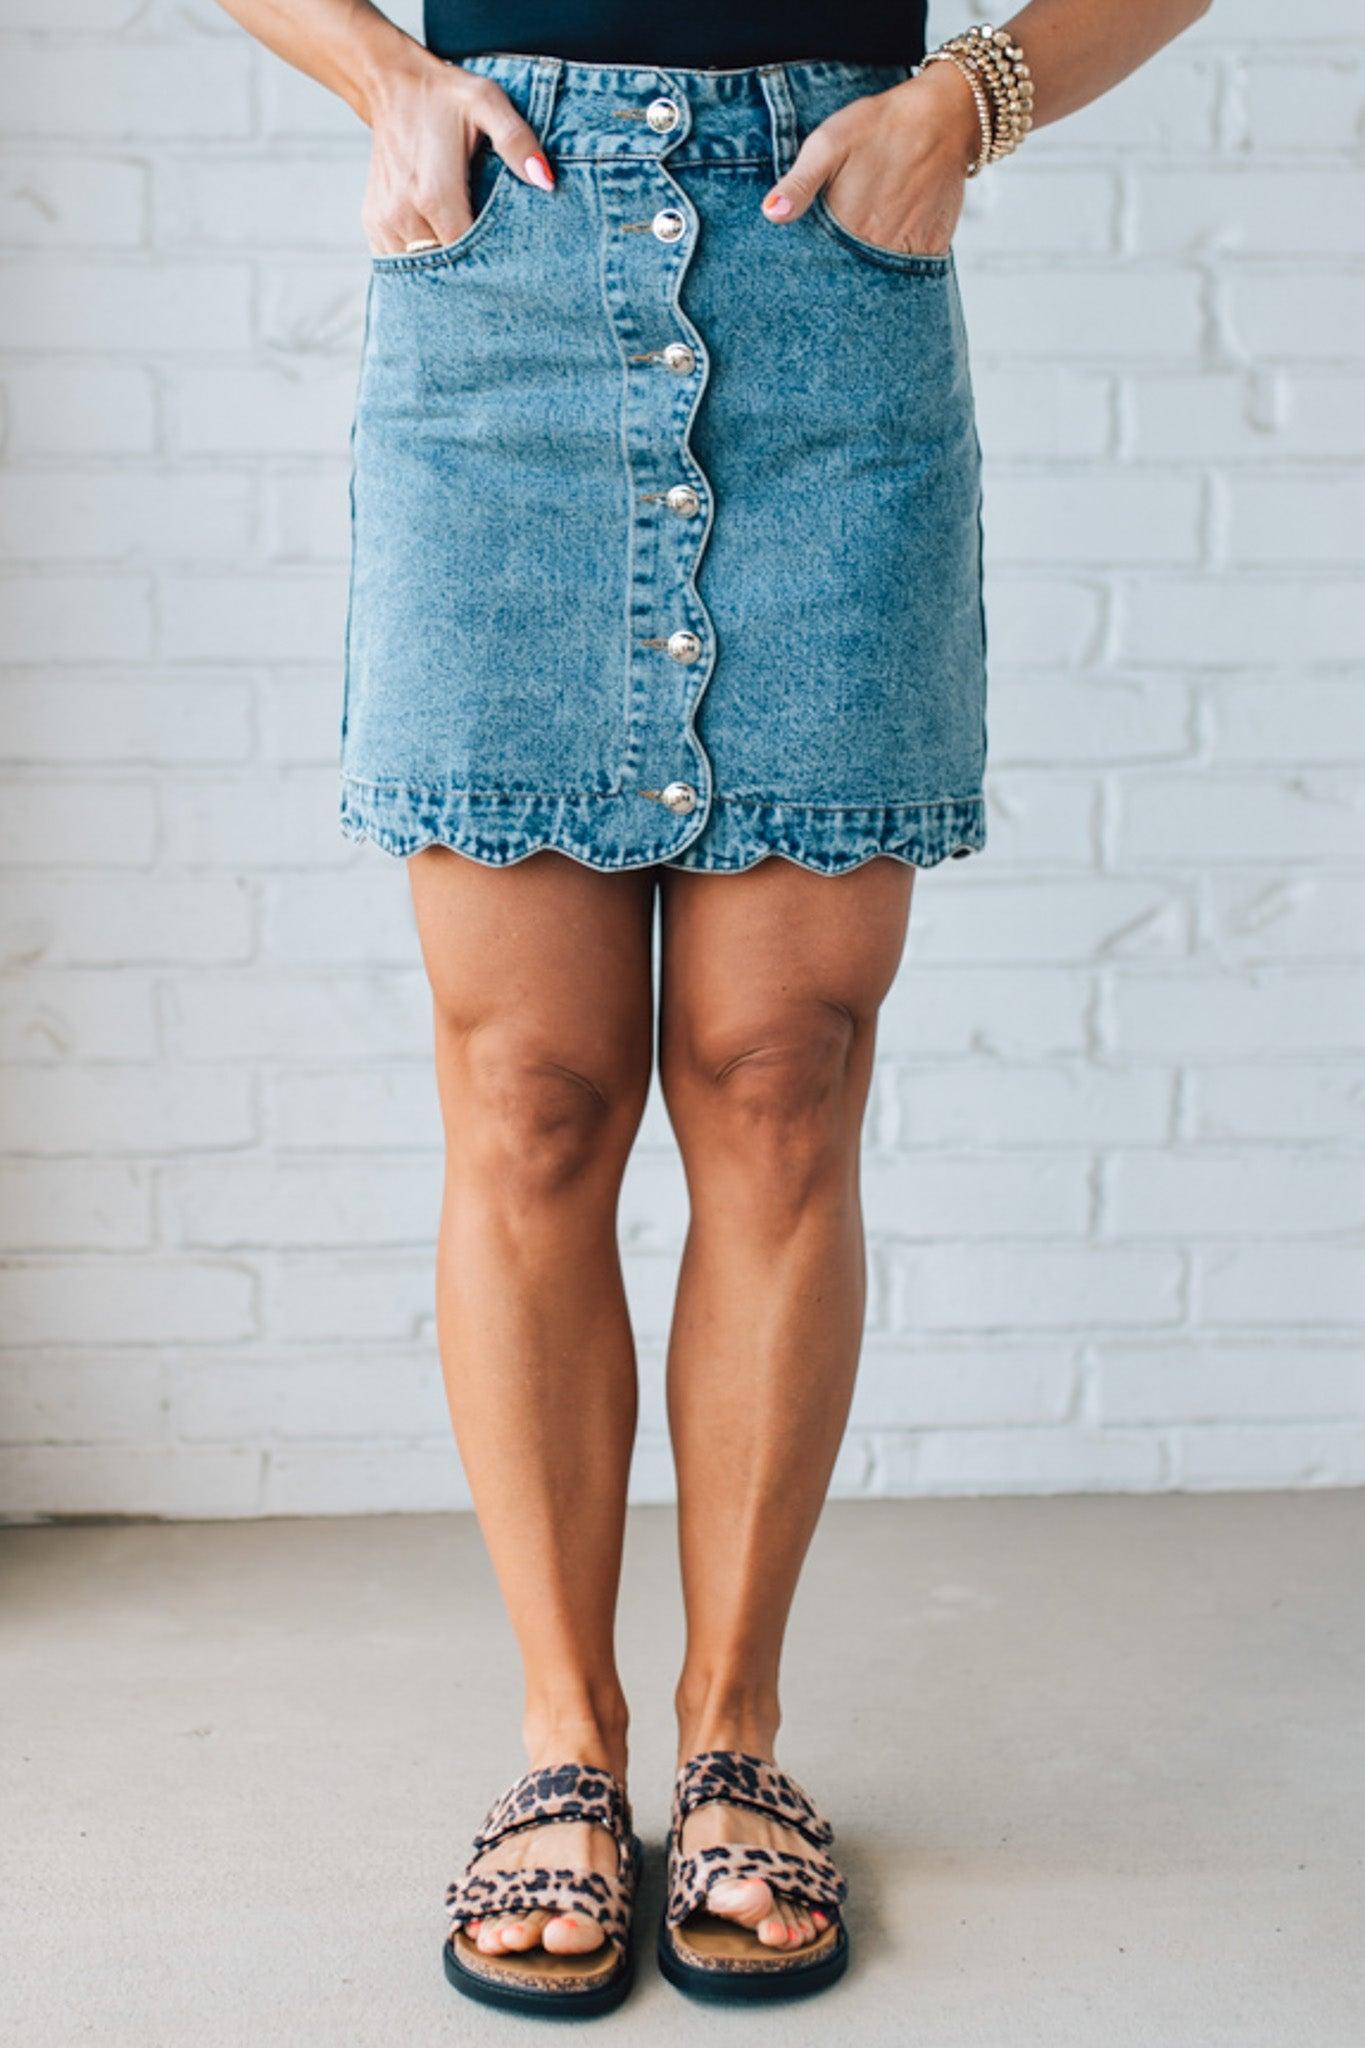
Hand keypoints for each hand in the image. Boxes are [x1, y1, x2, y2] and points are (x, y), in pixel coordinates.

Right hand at [358, 53, 553, 254]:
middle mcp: (403, 213)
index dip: (491, 265)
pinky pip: (401, 263)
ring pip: (420, 273)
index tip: (511, 264)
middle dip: (470, 274)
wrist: (390, 83)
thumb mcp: (487, 103)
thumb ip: (517, 141)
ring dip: (445, 273)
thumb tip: (545, 181)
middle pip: (444, 271)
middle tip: (497, 272)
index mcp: (433, 193)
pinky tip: (443, 254)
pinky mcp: (373, 224)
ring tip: (470, 265)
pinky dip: (422, 266)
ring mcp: (384, 221)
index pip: (467, 256)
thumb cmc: (445, 96)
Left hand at [760, 63, 979, 257]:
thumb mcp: (828, 144)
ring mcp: (909, 250)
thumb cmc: (879, 126)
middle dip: (838, 276)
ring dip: (867, 275)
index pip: (821, 267)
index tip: (802, 266)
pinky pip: (909, 273)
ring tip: (862, 244)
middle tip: (837, 250)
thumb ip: (798, 184)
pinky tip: (886, 243)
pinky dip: (896, 269)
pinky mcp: (933, 247)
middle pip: (851, 279)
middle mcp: (879, 247)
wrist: (943, 115)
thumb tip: (770, 215)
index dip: (810, 268)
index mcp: (848, 227)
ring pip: (879, 281)